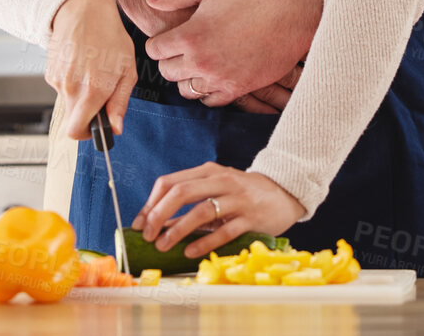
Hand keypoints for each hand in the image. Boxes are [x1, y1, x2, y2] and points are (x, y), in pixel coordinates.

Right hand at [46, 0, 134, 139]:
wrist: (83, 9)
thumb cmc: (109, 36)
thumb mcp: (126, 69)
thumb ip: (120, 103)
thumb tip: (116, 128)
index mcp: (93, 89)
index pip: (76, 132)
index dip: (87, 134)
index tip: (97, 127)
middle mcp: (71, 88)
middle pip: (72, 120)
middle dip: (86, 115)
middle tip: (100, 94)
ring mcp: (57, 80)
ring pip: (68, 104)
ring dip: (80, 96)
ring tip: (91, 71)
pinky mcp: (49, 73)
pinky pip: (62, 89)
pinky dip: (72, 83)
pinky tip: (81, 64)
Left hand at [130, 162, 303, 259]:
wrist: (284, 193)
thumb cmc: (243, 194)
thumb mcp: (215, 193)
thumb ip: (189, 208)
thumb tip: (159, 227)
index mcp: (207, 172)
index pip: (170, 182)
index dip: (150, 203)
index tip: (139, 223)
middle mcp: (221, 180)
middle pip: (182, 193)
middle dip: (159, 215)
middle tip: (148, 236)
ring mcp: (237, 198)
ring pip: (201, 211)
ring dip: (178, 230)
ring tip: (163, 246)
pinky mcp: (251, 217)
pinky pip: (224, 230)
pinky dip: (204, 242)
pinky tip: (190, 252)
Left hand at [143, 0, 323, 106]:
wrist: (291, 14)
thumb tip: (151, 0)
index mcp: (190, 36)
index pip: (154, 50)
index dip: (158, 42)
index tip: (168, 37)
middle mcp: (201, 62)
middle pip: (166, 72)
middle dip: (170, 59)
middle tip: (181, 49)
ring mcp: (220, 78)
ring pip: (186, 90)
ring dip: (187, 77)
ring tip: (196, 63)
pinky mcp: (239, 89)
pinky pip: (210, 101)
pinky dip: (207, 91)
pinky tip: (213, 75)